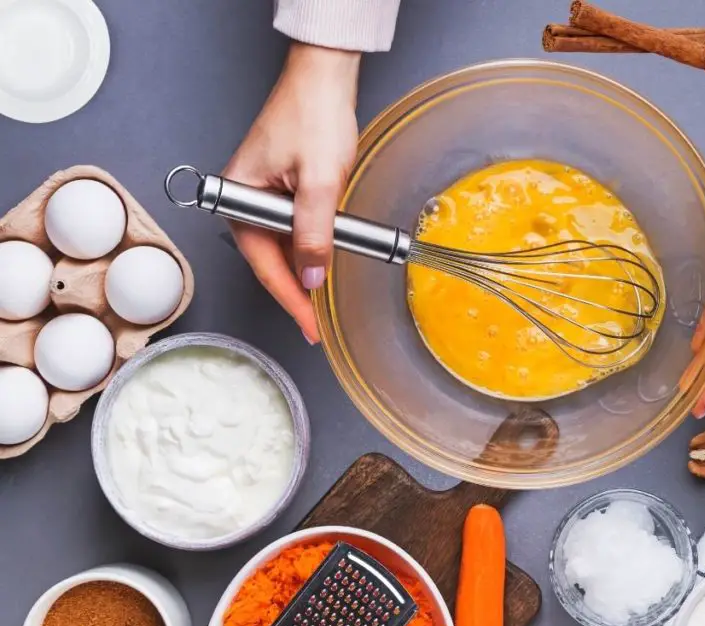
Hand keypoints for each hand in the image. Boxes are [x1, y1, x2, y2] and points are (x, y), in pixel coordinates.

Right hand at [223, 43, 360, 343]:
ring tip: (323, 300)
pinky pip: (292, 230)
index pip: (264, 265)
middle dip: (296, 293)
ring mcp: (261, 196)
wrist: (323, 79)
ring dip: (304, 271)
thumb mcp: (320, 182)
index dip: (291, 300)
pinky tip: (323, 263)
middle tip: (318, 324)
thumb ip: (315, 233)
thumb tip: (311, 278)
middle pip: (270, 262)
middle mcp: (245, 200)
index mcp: (240, 198)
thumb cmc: (313, 116)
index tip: (310, 327)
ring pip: (282, 248)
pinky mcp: (279, 190)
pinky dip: (309, 248)